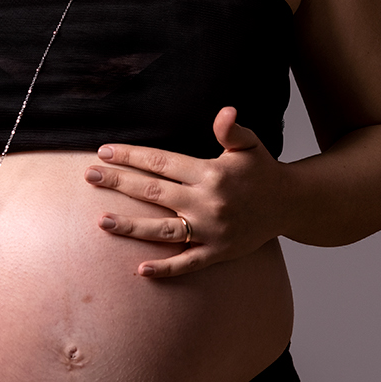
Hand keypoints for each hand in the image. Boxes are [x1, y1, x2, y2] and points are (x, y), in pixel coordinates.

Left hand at [84, 106, 283, 277]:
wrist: (291, 204)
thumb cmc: (262, 170)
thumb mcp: (249, 144)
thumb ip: (232, 130)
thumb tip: (225, 111)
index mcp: (210, 173)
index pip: (161, 162)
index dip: (132, 156)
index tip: (104, 151)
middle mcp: (207, 202)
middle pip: (154, 192)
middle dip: (119, 183)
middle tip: (89, 176)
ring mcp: (211, 229)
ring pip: (163, 230)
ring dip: (131, 226)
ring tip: (102, 221)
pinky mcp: (218, 251)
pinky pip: (188, 263)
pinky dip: (166, 268)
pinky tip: (141, 269)